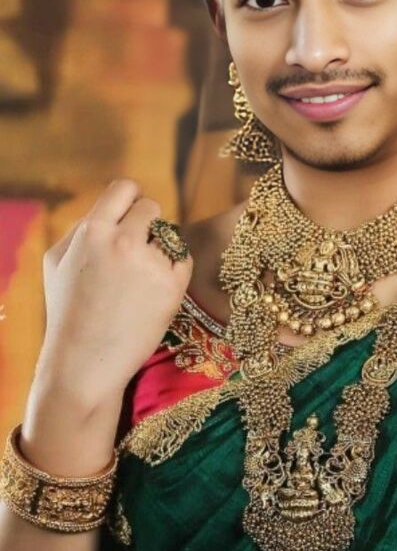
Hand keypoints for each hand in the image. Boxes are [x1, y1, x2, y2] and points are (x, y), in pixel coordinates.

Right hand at [34, 178, 192, 407]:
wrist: (84, 363)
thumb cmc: (68, 313)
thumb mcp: (58, 262)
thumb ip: (83, 228)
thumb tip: (112, 209)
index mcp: (91, 231)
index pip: (125, 188)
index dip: (130, 202)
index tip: (131, 217)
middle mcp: (122, 241)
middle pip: (152, 208)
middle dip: (147, 228)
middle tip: (138, 254)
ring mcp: (149, 264)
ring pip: (169, 237)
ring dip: (160, 252)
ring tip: (140, 281)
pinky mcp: (172, 288)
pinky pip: (184, 261)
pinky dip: (174, 272)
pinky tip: (154, 292)